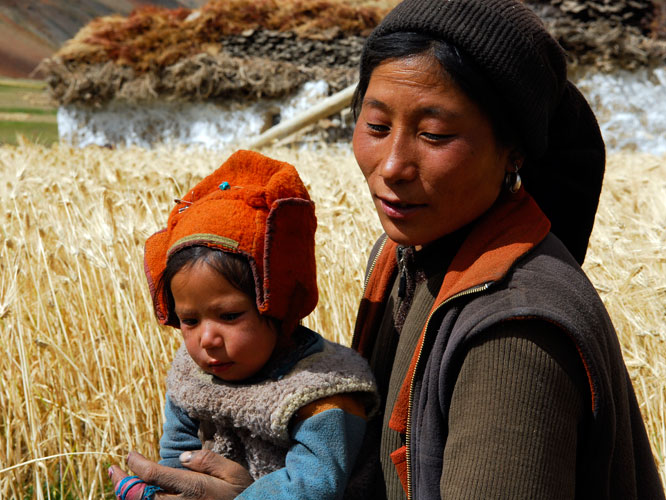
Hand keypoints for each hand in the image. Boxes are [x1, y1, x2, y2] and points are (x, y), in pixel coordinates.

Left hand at [109, 450, 253, 499]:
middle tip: (113, 470)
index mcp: (193, 488)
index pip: (153, 475)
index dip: (137, 464)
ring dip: (128, 496)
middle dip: (122, 482)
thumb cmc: (244, 494)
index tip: (130, 455)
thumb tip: (183, 457)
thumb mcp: (234, 473)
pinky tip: (138, 497)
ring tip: (119, 484)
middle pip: (140, 495)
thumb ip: (208, 461)